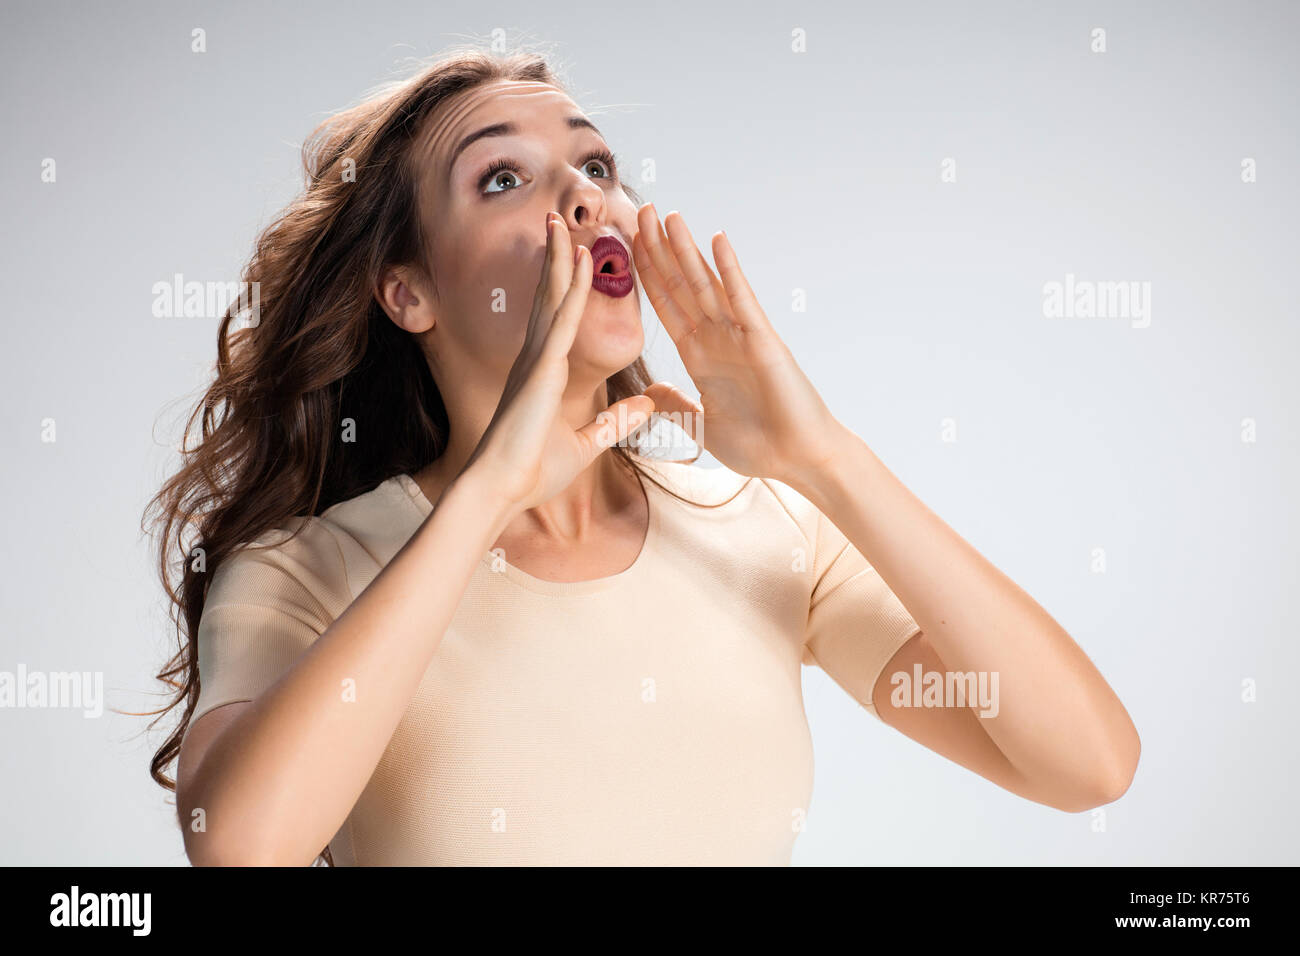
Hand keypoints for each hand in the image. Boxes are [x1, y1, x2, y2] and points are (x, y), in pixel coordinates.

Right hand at [462, 212, 655, 513]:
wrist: (502, 489)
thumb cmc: (533, 472)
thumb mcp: (588, 443)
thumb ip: (615, 422)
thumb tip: (646, 408)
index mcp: (542, 374)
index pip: (558, 319)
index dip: (564, 286)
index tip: (572, 257)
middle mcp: (536, 359)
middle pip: (549, 297)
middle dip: (554, 257)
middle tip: (557, 220)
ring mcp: (537, 360)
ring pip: (553, 297)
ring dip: (561, 256)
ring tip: (563, 220)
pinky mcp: (543, 369)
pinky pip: (565, 321)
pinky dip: (575, 289)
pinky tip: (584, 261)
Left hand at [631, 203, 843, 484]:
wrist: (797, 460)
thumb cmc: (758, 446)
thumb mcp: (702, 426)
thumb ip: (678, 407)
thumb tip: (653, 393)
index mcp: (700, 356)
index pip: (666, 305)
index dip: (646, 274)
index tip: (627, 244)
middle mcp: (718, 339)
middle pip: (681, 285)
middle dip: (659, 249)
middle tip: (640, 209)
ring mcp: (740, 336)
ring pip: (706, 284)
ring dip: (686, 250)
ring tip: (668, 215)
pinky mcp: (763, 341)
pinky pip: (741, 299)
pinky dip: (729, 270)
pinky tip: (717, 240)